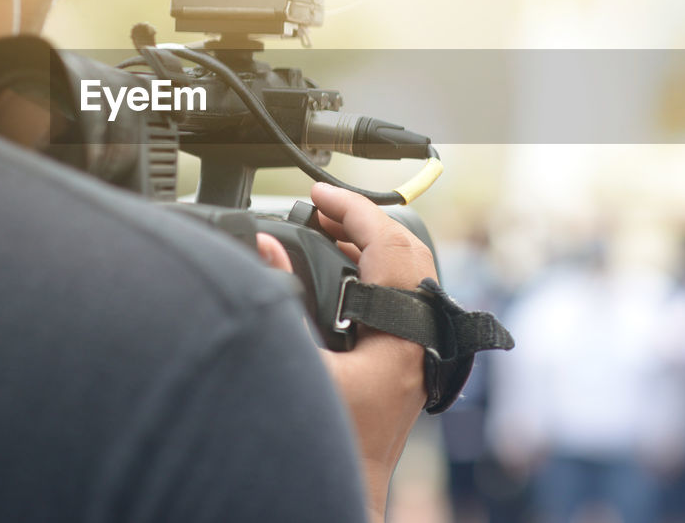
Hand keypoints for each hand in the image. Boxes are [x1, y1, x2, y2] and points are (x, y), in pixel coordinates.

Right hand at [256, 182, 434, 522]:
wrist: (343, 494)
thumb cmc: (323, 445)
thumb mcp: (291, 365)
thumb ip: (278, 302)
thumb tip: (268, 248)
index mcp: (398, 342)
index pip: (389, 247)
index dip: (353, 209)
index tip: (319, 193)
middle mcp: (416, 346)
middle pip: (409, 254)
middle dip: (365, 219)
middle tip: (322, 206)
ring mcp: (414, 356)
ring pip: (408, 275)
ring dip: (370, 245)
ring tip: (325, 228)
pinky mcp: (402, 365)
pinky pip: (399, 299)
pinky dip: (373, 272)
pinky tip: (337, 269)